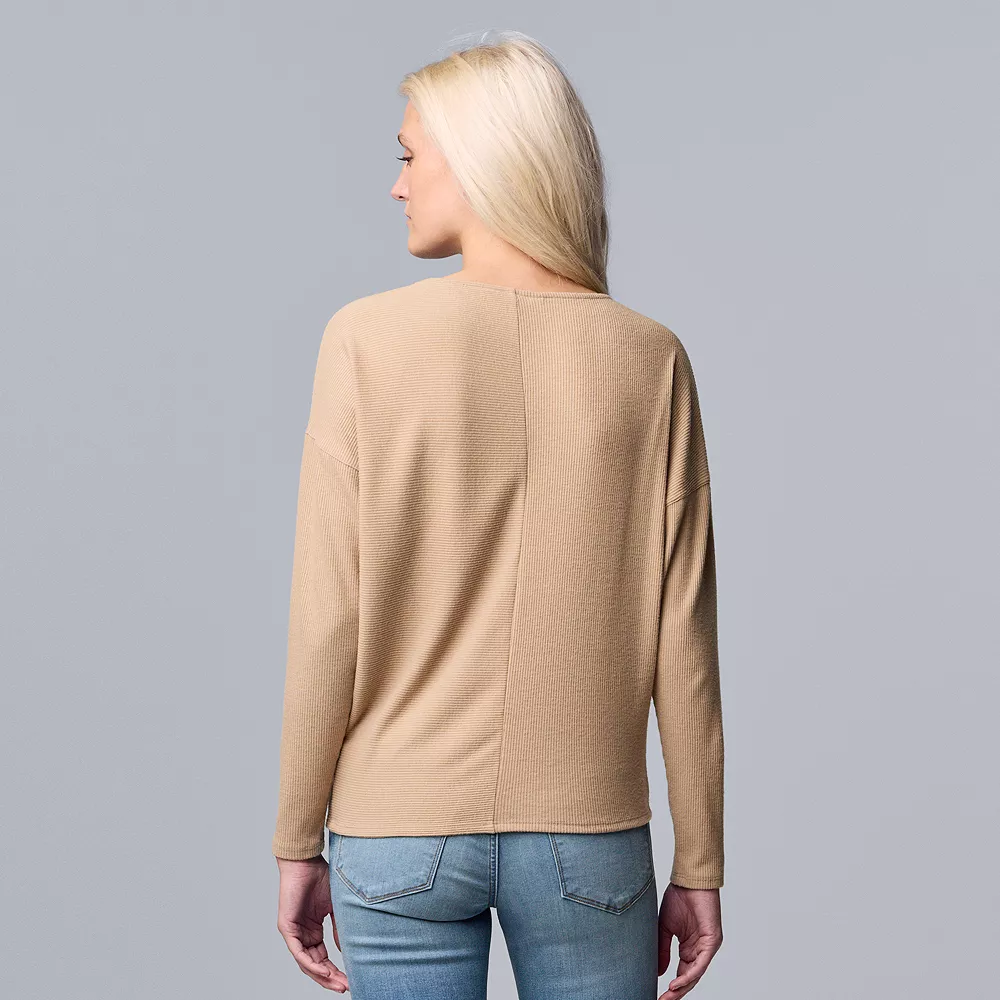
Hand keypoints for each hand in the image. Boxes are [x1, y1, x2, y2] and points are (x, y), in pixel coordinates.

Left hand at [276, 855, 348, 990]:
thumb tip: (346, 949)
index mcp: (313, 930)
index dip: (336, 970)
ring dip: (322, 975)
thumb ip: (339, 928)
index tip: (350, 978)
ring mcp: (294, 932)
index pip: (323, 957)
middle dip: (331, 978)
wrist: (306, 861)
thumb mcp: (335, 907)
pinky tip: (323, 971)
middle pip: (315, 964)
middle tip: (346, 987)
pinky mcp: (287, 928)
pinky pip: (298, 952)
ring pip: (306, 963)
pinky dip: (311, 964)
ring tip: (338, 983)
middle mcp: (302, 934)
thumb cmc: (321, 878)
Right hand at [657, 883, 722, 998]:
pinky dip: (689, 975)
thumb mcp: (665, 928)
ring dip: (682, 987)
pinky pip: (700, 964)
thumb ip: (663, 950)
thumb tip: (658, 972)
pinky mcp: (711, 942)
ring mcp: (707, 947)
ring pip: (695, 974)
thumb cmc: (679, 898)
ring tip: (668, 996)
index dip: (672, 987)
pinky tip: (676, 982)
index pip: (682, 973)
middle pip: (689, 978)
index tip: (658, 995)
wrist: (689, 881)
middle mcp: (700, 951)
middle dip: (676, 992)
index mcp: (690, 948)